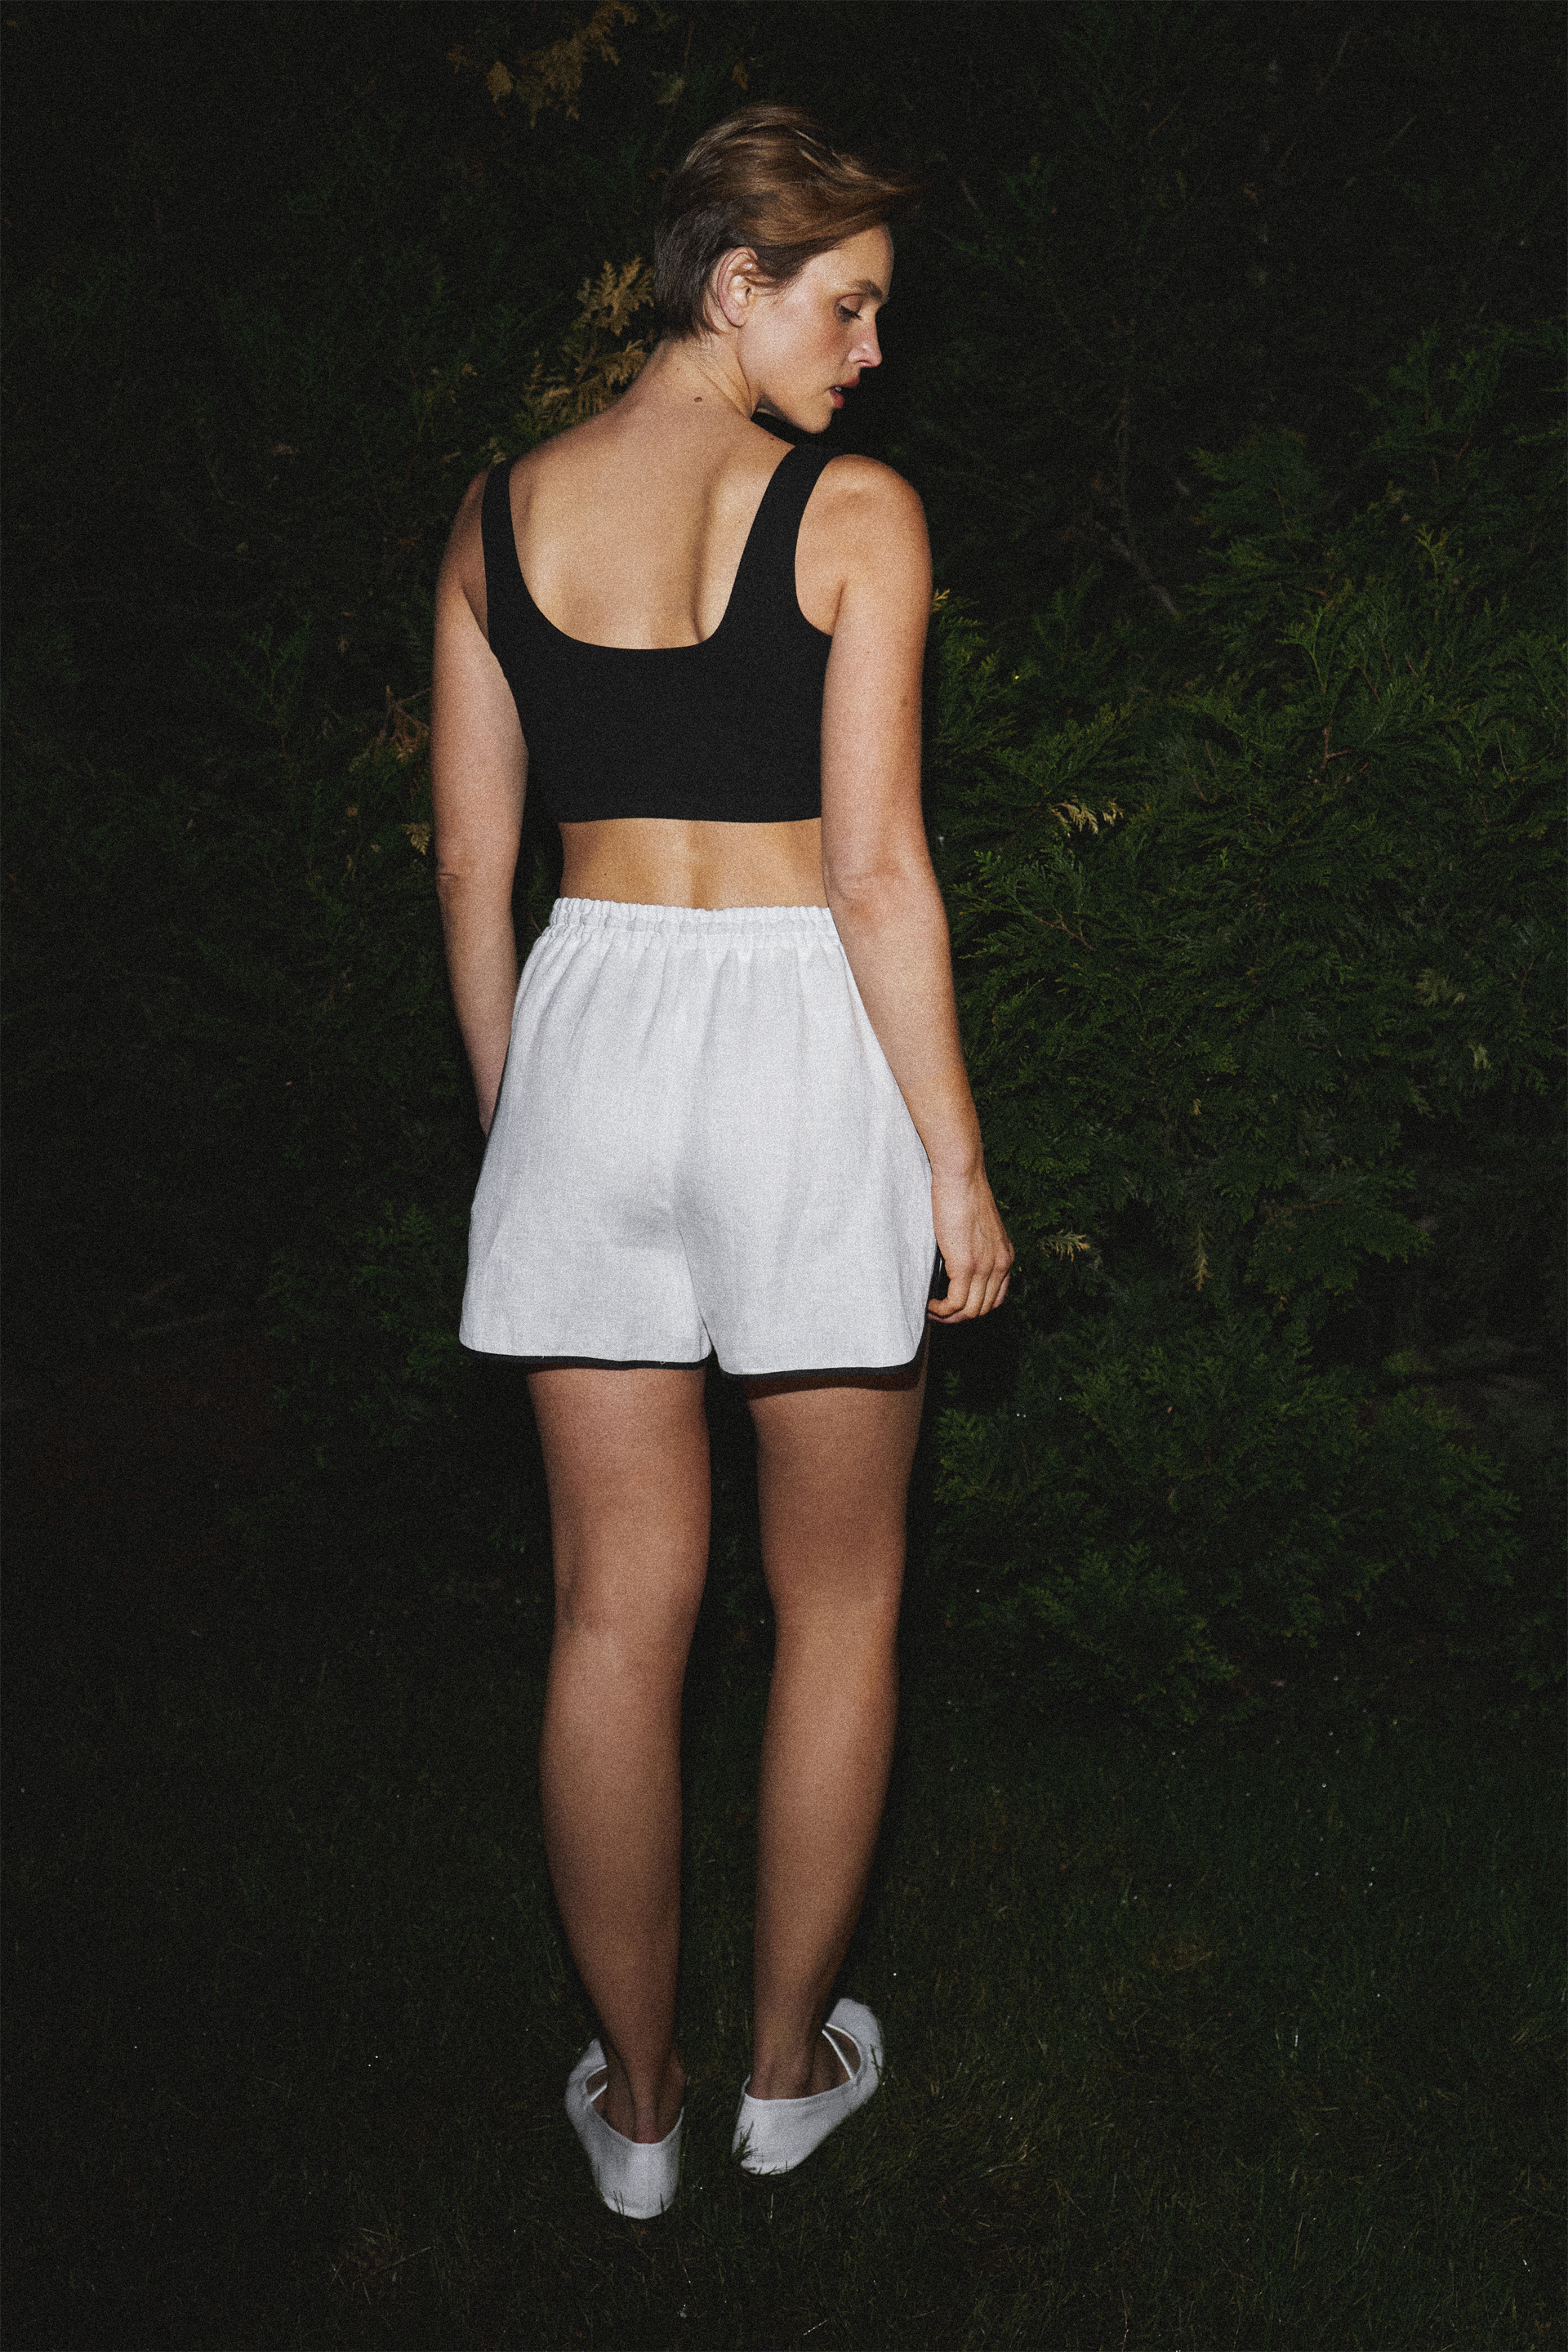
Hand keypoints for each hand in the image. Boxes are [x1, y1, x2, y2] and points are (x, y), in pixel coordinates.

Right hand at [927, 1167, 1012, 1321]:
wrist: (961, 1175)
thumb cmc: (963, 1193)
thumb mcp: (978, 1227)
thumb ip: (976, 1247)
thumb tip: (957, 1262)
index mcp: (1005, 1256)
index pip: (996, 1298)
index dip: (974, 1307)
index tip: (954, 1305)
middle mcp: (1000, 1264)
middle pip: (983, 1309)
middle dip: (959, 1316)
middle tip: (938, 1311)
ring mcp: (985, 1267)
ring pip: (969, 1311)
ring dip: (948, 1317)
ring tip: (932, 1310)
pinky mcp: (965, 1265)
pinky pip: (955, 1303)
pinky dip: (941, 1310)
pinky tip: (930, 1304)